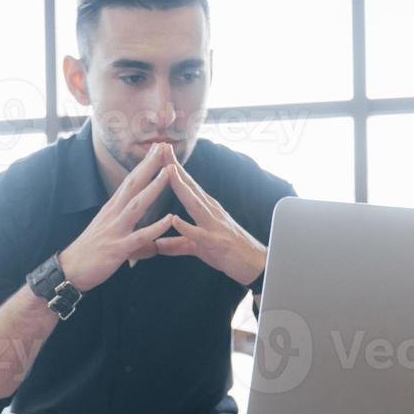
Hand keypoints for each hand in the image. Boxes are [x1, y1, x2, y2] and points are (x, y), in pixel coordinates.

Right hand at [57, 143, 178, 291]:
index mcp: (111, 210)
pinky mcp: (117, 248)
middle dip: (149, 165)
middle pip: (133, 185)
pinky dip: (154, 228)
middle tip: (163, 146)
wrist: (69, 271)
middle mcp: (113, 215)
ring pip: (137, 205)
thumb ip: (136, 241)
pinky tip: (168, 220)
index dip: (143, 165)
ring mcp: (115, 230)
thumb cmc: (89, 255)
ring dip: (153, 188)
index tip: (156, 149)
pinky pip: (139, 237)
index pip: (130, 182)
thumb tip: (152, 246)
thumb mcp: (113, 241)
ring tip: (169, 173)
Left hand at [152, 159, 266, 286]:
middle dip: (174, 167)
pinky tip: (175, 219)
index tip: (159, 152)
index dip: (172, 169)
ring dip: (181, 186)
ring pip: (195, 203)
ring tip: (168, 171)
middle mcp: (211, 211)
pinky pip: (199, 234)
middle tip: (161, 147)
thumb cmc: (228, 253)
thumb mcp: (198, 247)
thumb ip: (177, 243)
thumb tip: (157, 244)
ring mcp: (214, 225)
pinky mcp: (216, 243)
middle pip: (190, 186)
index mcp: (206, 209)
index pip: (187, 185)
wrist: (256, 266)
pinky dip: (187, 227)